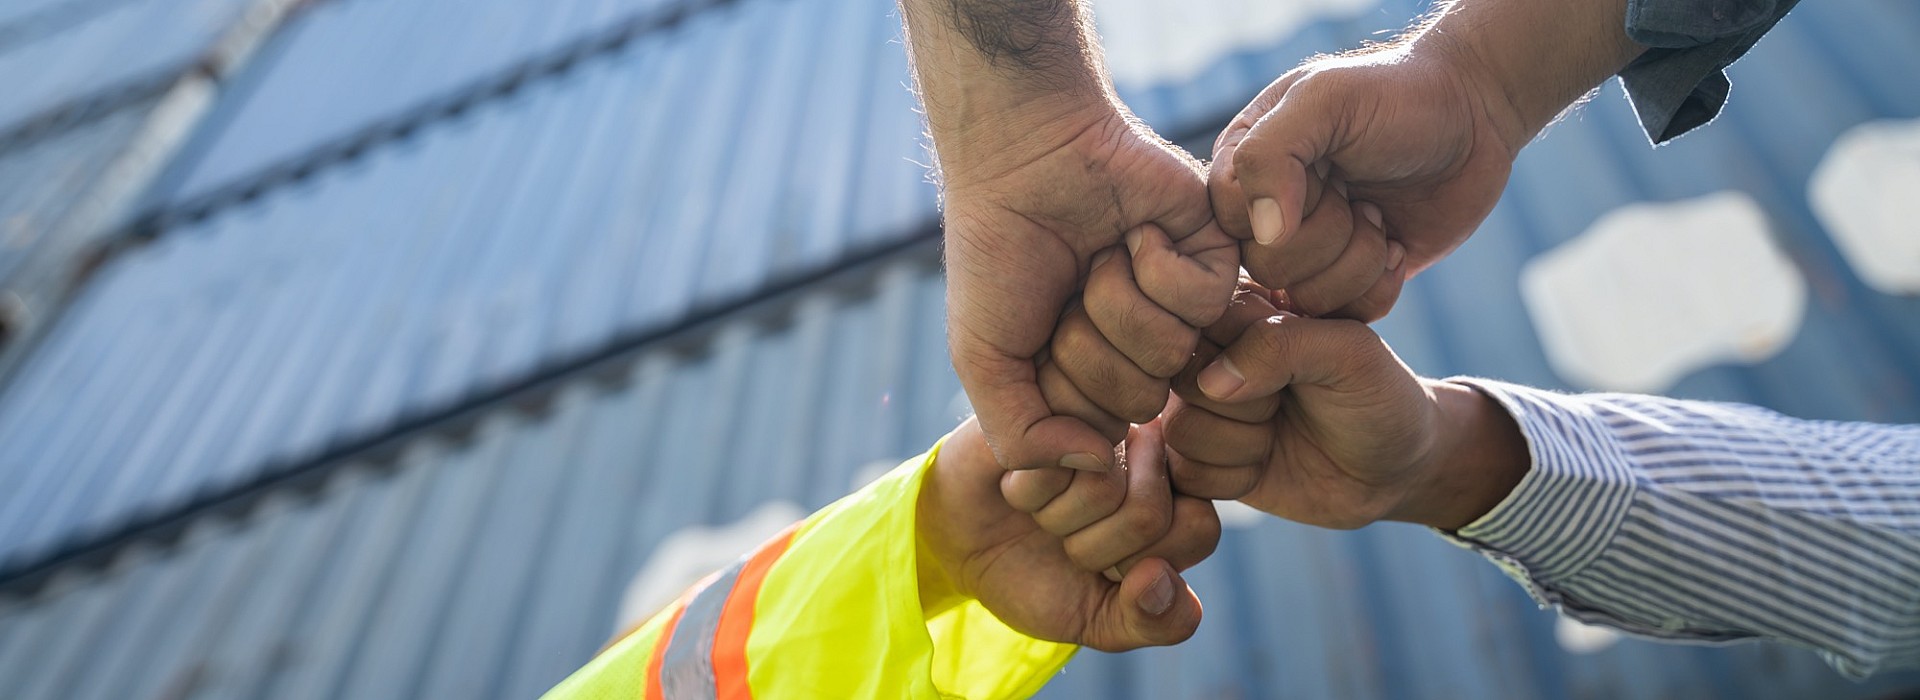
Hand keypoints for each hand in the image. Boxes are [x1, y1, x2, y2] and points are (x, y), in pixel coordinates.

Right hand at [918, 418, 1220, 650]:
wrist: (960, 540)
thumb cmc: (1036, 575)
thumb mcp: (1098, 619)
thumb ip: (1153, 621)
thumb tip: (1159, 579)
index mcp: (1180, 498)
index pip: (1200, 529)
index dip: (1142, 564)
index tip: (1106, 567)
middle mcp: (1151, 451)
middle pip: (1152, 511)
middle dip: (1093, 549)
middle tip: (1065, 535)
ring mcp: (1101, 419)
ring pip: (1105, 486)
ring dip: (1056, 517)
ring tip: (1041, 506)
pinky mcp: (1052, 401)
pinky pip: (1055, 458)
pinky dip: (1028, 489)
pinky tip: (1017, 479)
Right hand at [945, 111, 1236, 472]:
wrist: (1022, 158)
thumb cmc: (996, 256)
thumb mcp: (985, 362)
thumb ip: (1021, 436)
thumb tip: (1093, 465)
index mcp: (1098, 379)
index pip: (1100, 436)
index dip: (1060, 394)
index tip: (1035, 342)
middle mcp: (1147, 350)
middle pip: (1141, 400)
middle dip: (1088, 344)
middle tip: (1067, 290)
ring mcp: (1186, 307)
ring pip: (1174, 352)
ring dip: (1119, 299)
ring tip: (1098, 257)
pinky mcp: (1217, 259)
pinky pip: (1205, 301)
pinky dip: (1155, 266)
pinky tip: (1133, 233)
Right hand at [1161, 280, 1528, 530]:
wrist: (1394, 470)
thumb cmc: (1377, 397)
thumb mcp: (1350, 354)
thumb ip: (1284, 345)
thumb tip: (1212, 382)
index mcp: (1239, 308)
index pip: (1199, 320)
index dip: (1243, 354)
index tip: (1295, 365)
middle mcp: (1208, 355)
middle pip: (1180, 379)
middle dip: (1246, 405)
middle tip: (1287, 401)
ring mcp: (1198, 409)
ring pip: (1182, 430)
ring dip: (1243, 444)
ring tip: (1279, 432)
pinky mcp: (1198, 460)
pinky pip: (1186, 474)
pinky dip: (1235, 477)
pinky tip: (1266, 464)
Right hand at [1211, 38, 1522, 307]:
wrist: (1474, 115)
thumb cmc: (1396, 94)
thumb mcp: (1324, 100)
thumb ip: (1271, 154)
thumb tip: (1264, 235)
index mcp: (1242, 168)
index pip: (1227, 222)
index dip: (1278, 208)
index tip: (1323, 169)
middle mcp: (1266, 216)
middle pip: (1267, 268)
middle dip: (1328, 235)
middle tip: (1360, 196)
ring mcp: (1310, 256)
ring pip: (1307, 300)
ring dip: (1358, 259)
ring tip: (1379, 217)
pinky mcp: (1353, 284)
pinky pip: (1348, 319)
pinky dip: (1380, 286)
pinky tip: (1396, 244)